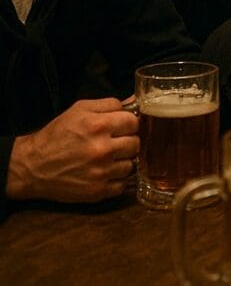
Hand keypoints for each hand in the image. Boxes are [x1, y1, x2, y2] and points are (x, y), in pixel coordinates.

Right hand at [5, 99, 138, 202]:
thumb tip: (135, 102)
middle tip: (113, 144)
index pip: (134, 122)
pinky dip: (115, 180)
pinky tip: (103, 173)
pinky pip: (122, 185)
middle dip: (127, 142)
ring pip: (132, 165)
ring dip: (122, 162)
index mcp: (98, 126)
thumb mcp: (79, 110)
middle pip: (136, 143)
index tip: (120, 128)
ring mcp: (101, 172)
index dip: (128, 124)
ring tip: (107, 159)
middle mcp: (102, 149)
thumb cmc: (57, 135)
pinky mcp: (98, 191)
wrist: (31, 166)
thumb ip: (109, 104)